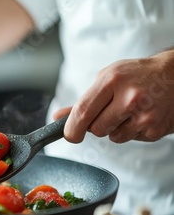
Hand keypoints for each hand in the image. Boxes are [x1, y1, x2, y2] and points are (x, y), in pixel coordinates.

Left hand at [54, 50, 173, 143]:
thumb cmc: (137, 75)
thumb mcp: (108, 79)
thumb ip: (84, 101)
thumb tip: (58, 117)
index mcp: (112, 81)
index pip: (83, 111)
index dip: (71, 128)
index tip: (69, 135)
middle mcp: (129, 97)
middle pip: (96, 129)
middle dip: (98, 125)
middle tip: (111, 110)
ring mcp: (144, 115)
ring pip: (113, 137)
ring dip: (116, 128)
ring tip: (130, 110)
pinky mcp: (155, 129)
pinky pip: (131, 139)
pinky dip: (133, 131)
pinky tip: (142, 115)